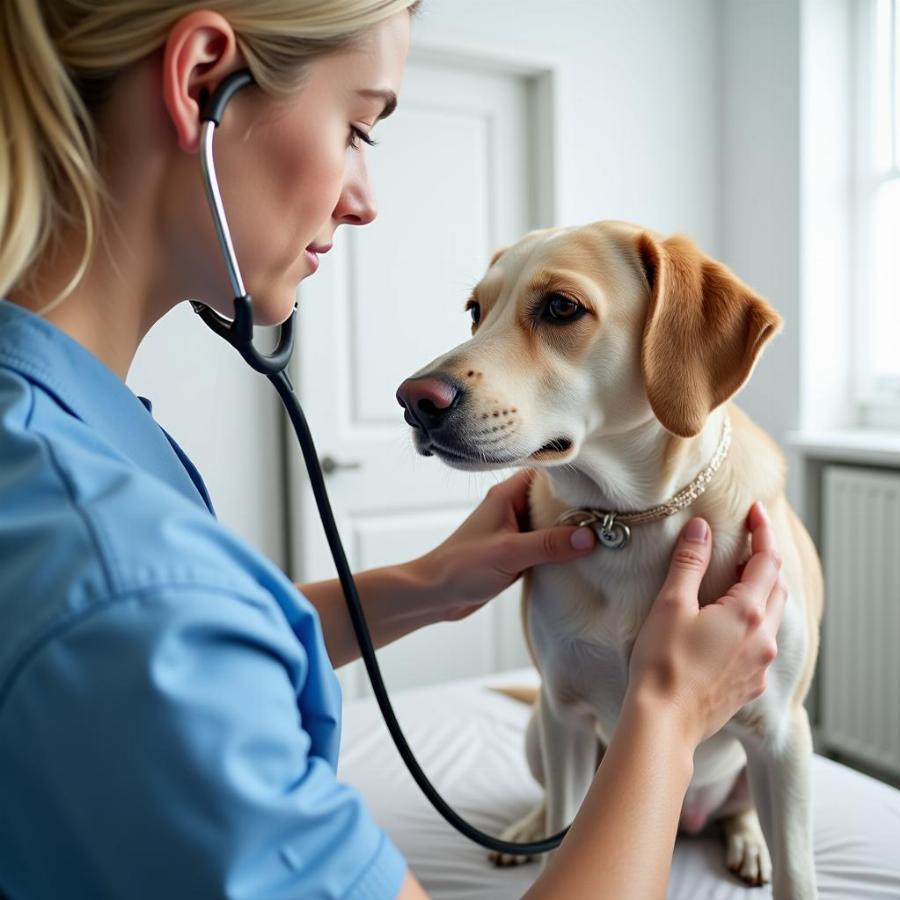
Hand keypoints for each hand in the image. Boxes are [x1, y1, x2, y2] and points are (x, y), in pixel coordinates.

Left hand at [415, 469, 595, 622]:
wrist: (436, 595)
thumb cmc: (462, 568)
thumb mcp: (510, 553)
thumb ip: (549, 544)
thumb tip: (589, 536)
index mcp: (506, 495)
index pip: (546, 474)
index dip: (572, 476)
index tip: (601, 483)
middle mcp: (511, 508)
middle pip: (553, 498)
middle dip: (578, 505)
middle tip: (610, 512)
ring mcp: (514, 530)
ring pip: (551, 522)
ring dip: (570, 529)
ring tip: (603, 531)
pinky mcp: (516, 552)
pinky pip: (546, 543)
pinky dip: (561, 547)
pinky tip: (580, 554)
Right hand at [627, 502, 786, 746]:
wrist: (663, 724)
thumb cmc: (662, 663)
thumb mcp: (671, 605)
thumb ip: (689, 563)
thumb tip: (701, 528)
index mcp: (747, 613)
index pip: (766, 561)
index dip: (762, 532)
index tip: (754, 511)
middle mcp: (762, 638)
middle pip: (775, 587)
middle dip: (764, 560)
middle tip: (745, 540)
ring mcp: (759, 665)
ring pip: (771, 616)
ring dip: (761, 590)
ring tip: (738, 576)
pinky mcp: (749, 685)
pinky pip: (761, 643)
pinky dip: (753, 620)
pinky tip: (730, 622)